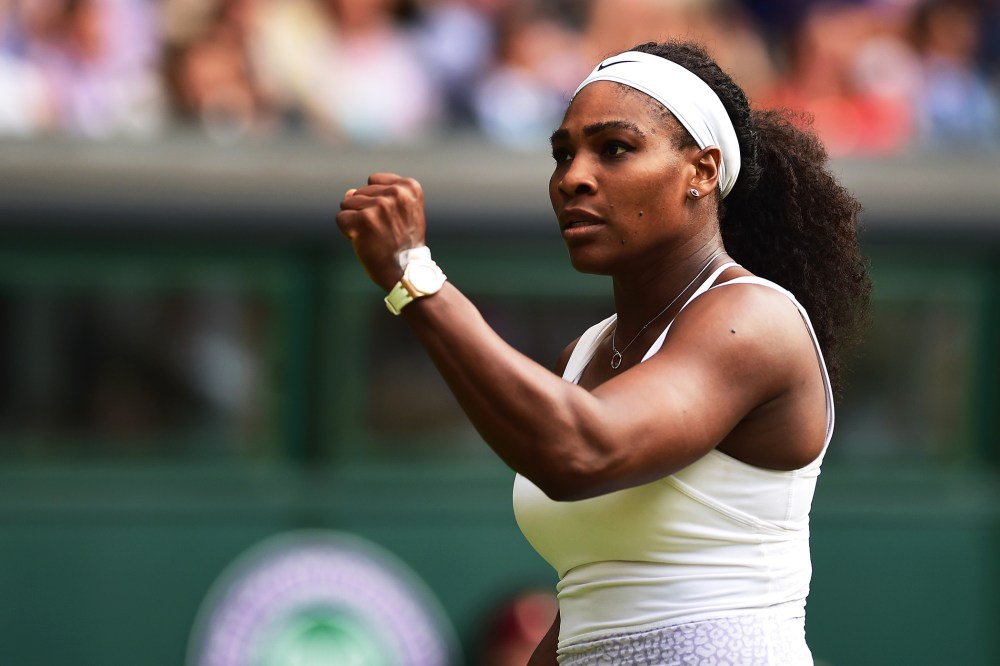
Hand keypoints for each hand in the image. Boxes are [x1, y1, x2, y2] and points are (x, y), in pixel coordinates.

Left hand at [336, 173, 427, 289]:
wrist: (406, 271)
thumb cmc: (402, 242)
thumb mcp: (400, 212)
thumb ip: (377, 195)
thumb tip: (348, 192)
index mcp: (409, 187)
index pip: (373, 181)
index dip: (376, 200)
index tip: (390, 219)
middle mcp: (396, 193)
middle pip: (359, 192)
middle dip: (364, 211)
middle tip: (382, 231)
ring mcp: (380, 206)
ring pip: (347, 203)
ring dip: (355, 221)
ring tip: (373, 235)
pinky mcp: (364, 220)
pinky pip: (341, 218)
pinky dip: (348, 232)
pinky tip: (364, 241)